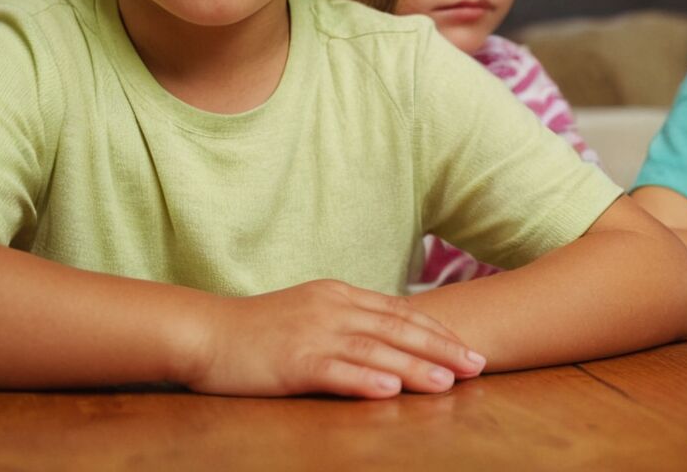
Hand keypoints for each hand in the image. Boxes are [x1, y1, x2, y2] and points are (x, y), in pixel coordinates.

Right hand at [184, 279, 486, 397]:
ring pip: (375, 350)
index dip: (437, 330)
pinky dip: (365, 380)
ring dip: (415, 366)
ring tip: (448, 382)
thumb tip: (389, 336)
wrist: (209, 332)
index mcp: (340, 295)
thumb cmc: (261, 330)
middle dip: (441, 347)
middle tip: (477, 364)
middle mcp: (333, 308)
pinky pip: (335, 370)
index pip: (400, 312)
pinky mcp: (293, 360)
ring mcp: (314, 332)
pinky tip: (391, 391)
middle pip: (397, 328)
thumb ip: (348, 320)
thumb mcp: (312, 313)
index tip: (468, 346)